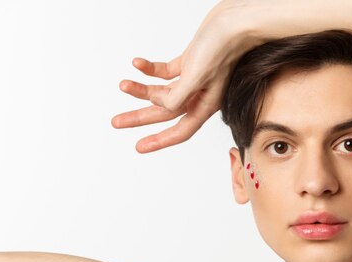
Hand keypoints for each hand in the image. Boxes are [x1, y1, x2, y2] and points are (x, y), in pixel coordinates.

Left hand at [111, 1, 259, 152]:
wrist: (234, 23)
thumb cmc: (222, 49)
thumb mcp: (197, 77)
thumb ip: (177, 96)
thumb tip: (161, 105)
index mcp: (206, 105)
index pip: (180, 131)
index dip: (159, 141)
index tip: (139, 147)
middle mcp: (199, 96)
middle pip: (165, 112)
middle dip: (139, 117)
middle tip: (117, 122)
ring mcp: (194, 79)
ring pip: (162, 91)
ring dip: (141, 89)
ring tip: (123, 85)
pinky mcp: (189, 63)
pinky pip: (165, 72)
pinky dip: (150, 69)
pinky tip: (138, 64)